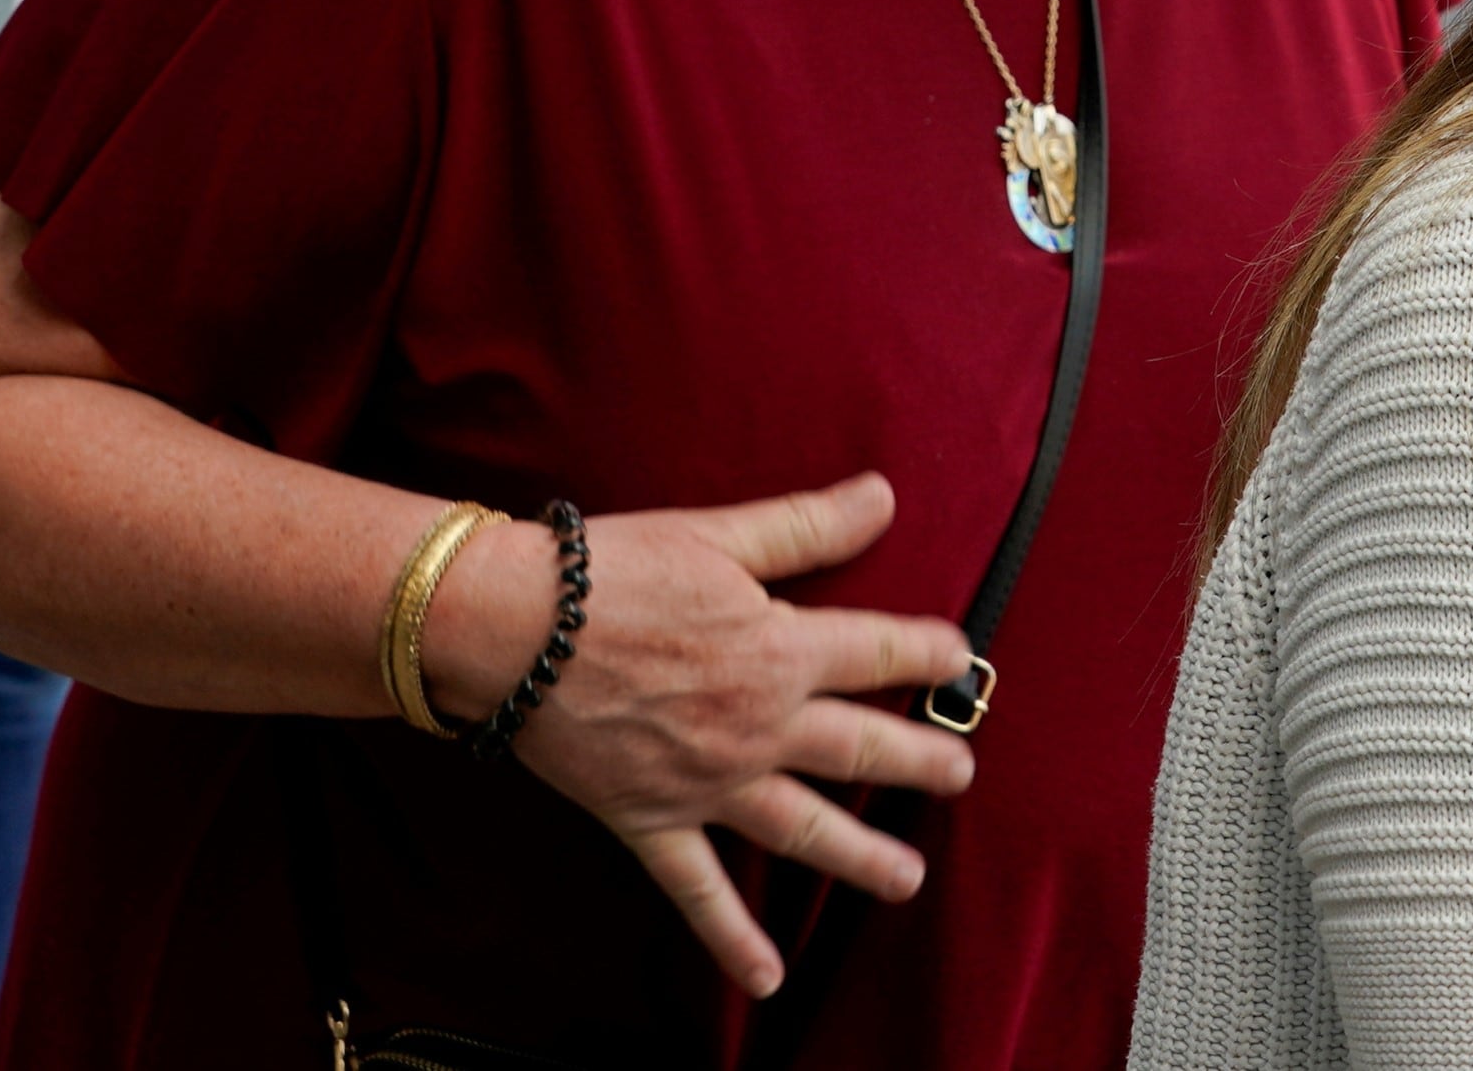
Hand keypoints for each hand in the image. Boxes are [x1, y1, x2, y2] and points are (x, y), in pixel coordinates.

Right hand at [429, 473, 975, 999]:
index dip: (926, 655)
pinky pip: (700, 890)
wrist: (511, 629)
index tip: (961, 659)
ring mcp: (709, 784)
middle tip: (962, 777)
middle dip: (918, 764)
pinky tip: (768, 977)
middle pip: (858, 749)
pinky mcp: (653, 820)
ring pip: (804, 829)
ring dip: (860, 857)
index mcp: (778, 650)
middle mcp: (757, 726)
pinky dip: (733, 939)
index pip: (877, 654)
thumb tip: (883, 494)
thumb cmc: (610, 574)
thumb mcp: (716, 533)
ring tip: (907, 881)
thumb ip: (805, 525)